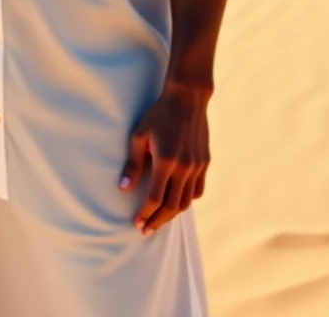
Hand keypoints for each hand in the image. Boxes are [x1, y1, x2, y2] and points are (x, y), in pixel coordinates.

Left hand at [118, 84, 209, 235]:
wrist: (187, 98)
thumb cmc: (159, 114)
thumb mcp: (140, 136)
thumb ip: (133, 164)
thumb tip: (123, 189)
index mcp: (166, 161)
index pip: (155, 198)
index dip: (145, 213)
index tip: (137, 223)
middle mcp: (184, 167)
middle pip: (172, 206)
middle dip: (158, 221)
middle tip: (146, 231)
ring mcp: (197, 166)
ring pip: (187, 201)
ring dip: (172, 214)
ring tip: (160, 220)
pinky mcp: (205, 162)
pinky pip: (198, 190)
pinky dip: (187, 200)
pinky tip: (177, 202)